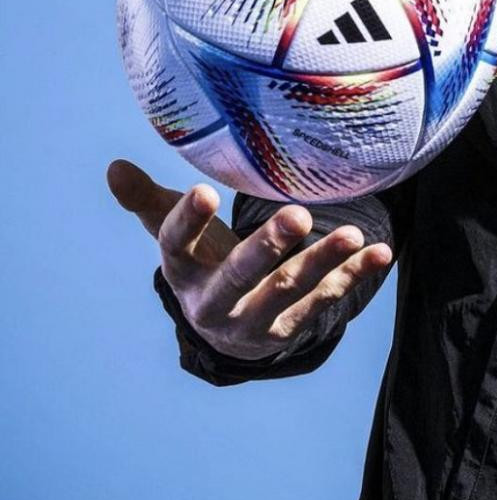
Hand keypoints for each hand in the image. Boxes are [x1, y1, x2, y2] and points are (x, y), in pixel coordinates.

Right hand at [107, 158, 394, 360]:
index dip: (188, 222)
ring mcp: (257, 319)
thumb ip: (148, 203)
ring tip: (355, 232)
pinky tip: (381, 252)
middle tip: (297, 215)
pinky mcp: (293, 326)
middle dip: (268, 248)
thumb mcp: (175, 238)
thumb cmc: (203, 264)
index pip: (177, 246)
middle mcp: (217, 301)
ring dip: (323, 261)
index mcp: (182, 272)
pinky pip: (326, 299)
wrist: (228, 332)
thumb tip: (114, 167)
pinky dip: (354, 275)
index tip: (204, 192)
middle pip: (240, 275)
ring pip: (291, 290)